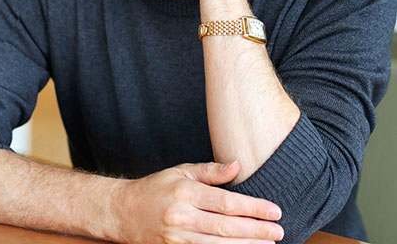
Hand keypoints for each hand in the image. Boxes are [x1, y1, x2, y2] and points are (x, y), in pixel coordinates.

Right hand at [113, 160, 283, 243]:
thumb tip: (238, 166)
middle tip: (279, 232)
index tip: (274, 210)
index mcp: (186, 192)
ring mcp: (176, 239)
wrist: (122, 212)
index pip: (226, 202)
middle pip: (226, 227)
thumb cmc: (156, 188)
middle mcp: (182, 217)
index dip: (252, 208)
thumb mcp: (181, 171)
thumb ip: (210, 171)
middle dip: (256, 230)